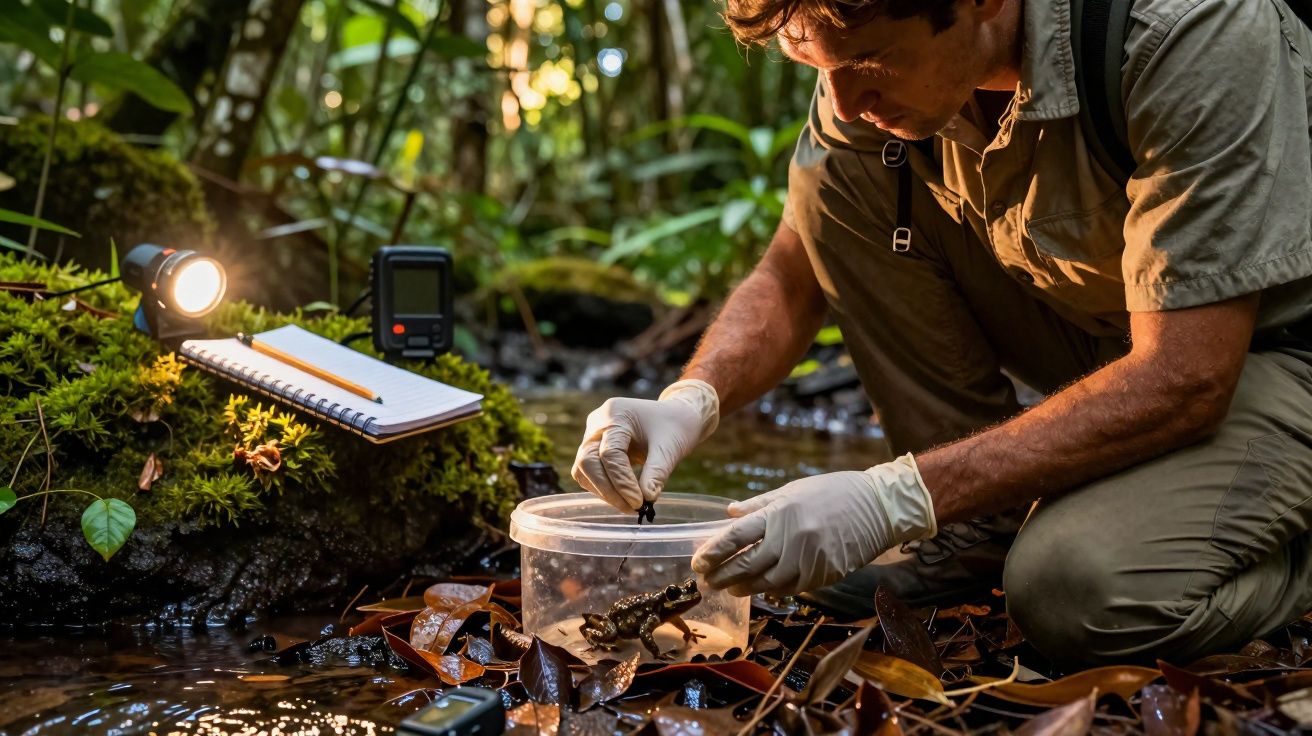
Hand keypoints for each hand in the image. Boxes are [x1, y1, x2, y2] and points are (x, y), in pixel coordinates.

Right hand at [571, 379, 719, 511]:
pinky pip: (589, 472)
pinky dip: (603, 487)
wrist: (675, 417)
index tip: (639, 503)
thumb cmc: (674, 427)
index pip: (610, 454)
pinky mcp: (594, 447)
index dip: (622, 482)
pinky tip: (622, 496)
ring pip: (584, 469)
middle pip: (587, 461)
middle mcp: (599, 423)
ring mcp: (593, 434)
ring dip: (603, 491)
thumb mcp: (670, 448)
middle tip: (631, 508)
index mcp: (617, 414)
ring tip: (629, 504)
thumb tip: (646, 498)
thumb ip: (657, 472)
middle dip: (607, 489)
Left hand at [691, 454, 937, 595]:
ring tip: (729, 588)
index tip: (697, 562)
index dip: (714, 552)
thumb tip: (729, 513)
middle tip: (706, 582)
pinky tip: (761, 590)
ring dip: (745, 587)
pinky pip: (791, 588)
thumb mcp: (793, 489)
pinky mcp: (824, 574)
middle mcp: (791, 538)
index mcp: (780, 513)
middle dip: (723, 575)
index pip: (737, 537)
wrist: (879, 506)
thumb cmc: (834, 492)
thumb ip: (760, 504)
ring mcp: (808, 559)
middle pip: (747, 564)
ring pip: (767, 582)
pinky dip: (773, 590)